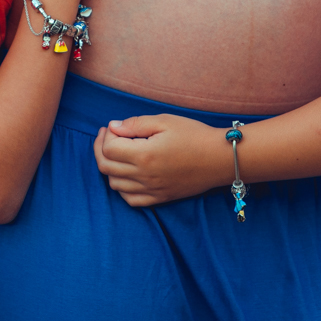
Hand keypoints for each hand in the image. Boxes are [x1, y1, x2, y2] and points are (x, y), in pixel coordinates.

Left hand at [93, 114, 226, 205]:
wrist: (220, 158)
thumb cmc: (195, 135)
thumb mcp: (165, 121)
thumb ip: (136, 124)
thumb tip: (113, 128)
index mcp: (144, 155)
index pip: (109, 149)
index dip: (106, 136)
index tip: (113, 127)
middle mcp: (144, 176)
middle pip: (106, 167)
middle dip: (101, 150)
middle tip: (107, 137)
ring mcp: (152, 190)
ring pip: (114, 184)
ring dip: (109, 167)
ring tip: (117, 153)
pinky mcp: (160, 198)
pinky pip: (130, 199)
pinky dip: (121, 188)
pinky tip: (126, 174)